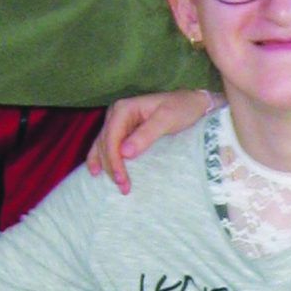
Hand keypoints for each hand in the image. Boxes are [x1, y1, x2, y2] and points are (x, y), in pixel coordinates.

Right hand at [86, 89, 214, 191]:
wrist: (192, 103)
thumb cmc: (181, 108)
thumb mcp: (167, 119)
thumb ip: (146, 134)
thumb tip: (125, 153)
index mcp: (124, 108)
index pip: (112, 137)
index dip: (114, 160)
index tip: (122, 179)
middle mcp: (116, 113)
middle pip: (105, 143)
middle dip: (111, 166)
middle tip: (123, 187)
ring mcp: (118, 121)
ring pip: (103, 145)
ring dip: (106, 165)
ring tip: (112, 184)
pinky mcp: (124, 129)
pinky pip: (107, 145)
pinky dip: (103, 158)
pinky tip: (98, 171)